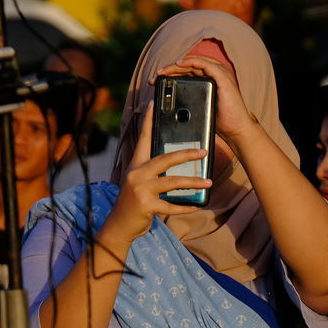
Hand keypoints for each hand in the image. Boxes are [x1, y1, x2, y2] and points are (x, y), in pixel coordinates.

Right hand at [106, 103, 209, 243]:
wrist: (119, 225)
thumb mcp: (140, 182)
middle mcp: (137, 173)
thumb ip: (154, 172)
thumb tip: (177, 164)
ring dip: (192, 182)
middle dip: (186, 154)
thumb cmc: (133, 202)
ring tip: (208, 182)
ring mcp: (141, 189)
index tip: (154, 103)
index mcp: (136, 164)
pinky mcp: (146, 205)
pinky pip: (171, 205)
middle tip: (203, 152)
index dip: (147, 120)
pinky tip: (197, 205)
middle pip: (165, 158)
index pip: (143, 138)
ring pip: (172, 182)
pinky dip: (185, 206)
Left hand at [153, 54, 254, 143]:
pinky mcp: (222, 77)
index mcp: (211, 79)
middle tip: (156, 76)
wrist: (236, 128)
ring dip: (176, 65)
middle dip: (170, 69)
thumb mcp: (202, 108)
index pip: (189, 70)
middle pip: (189, 65)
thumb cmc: (222, 121)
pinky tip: (179, 64)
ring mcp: (220, 73)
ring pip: (194, 62)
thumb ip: (191, 101)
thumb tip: (174, 103)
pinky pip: (203, 64)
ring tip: (163, 72)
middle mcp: (216, 74)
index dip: (172, 73)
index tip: (158, 81)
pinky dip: (190, 62)